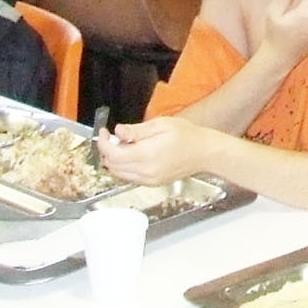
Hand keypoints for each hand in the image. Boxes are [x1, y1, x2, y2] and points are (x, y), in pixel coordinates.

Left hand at [101, 113, 234, 185]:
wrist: (204, 153)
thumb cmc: (187, 135)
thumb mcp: (161, 124)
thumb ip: (137, 130)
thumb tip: (118, 131)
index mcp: (148, 154)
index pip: (113, 154)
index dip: (103, 143)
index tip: (103, 132)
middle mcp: (147, 171)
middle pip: (113, 166)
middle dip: (107, 151)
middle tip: (112, 137)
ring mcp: (149, 180)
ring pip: (119, 174)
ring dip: (115, 160)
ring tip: (124, 145)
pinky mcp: (152, 183)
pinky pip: (129, 178)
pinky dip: (124, 167)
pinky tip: (133, 155)